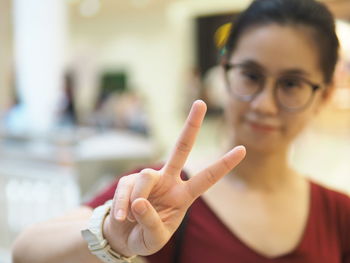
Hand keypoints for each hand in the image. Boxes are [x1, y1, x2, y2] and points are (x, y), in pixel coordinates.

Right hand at [103, 100, 245, 256]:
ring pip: (146, 176)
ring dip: (138, 197)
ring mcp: (149, 180)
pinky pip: (126, 189)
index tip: (242, 149)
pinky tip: (121, 217)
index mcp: (183, 196)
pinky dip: (121, 204)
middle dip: (191, 126)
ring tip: (130, 216)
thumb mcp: (154, 238)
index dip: (223, 165)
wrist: (122, 236)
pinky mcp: (128, 181)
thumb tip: (139, 201)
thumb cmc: (145, 236)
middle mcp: (169, 182)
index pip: (206, 178)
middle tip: (201, 102)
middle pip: (181, 148)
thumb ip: (151, 222)